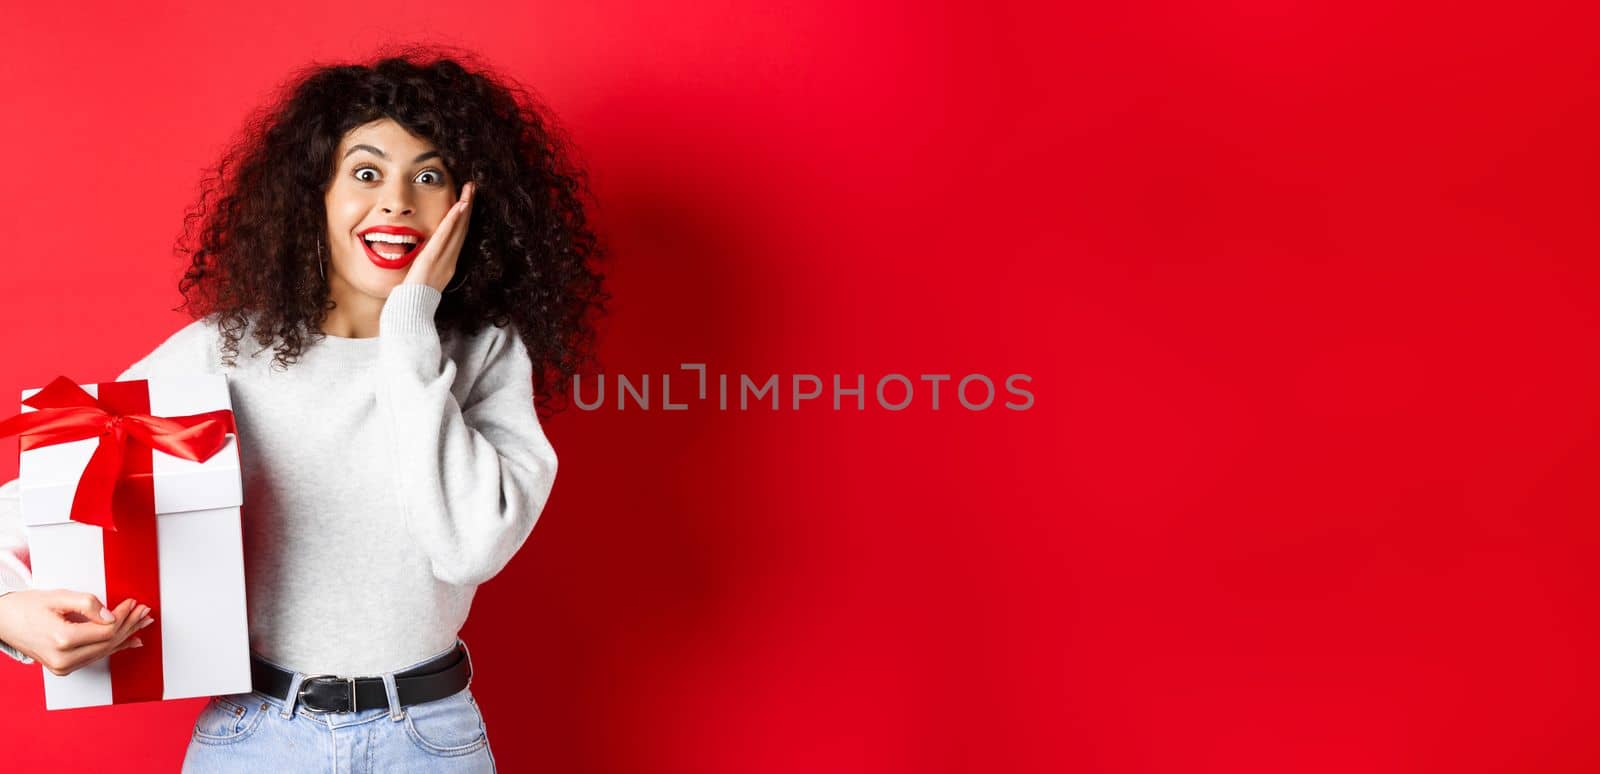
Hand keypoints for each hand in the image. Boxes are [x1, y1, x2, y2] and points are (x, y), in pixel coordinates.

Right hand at [0, 590, 150, 675]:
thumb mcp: (58, 597)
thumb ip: (87, 604)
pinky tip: (130, 642)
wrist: (3, 621)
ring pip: (104, 652)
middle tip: (144, 612)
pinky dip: (113, 647)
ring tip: (142, 623)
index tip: (134, 603)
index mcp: (62, 640)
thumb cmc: (27, 607)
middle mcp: (63, 659)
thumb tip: (112, 615)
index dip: (124, 616)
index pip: (107, 630)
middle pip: (109, 643)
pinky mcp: (63, 668)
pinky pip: (95, 657)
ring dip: (126, 636)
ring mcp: (63, 667)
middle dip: (130, 625)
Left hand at [403, 181, 474, 291]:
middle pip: (462, 229)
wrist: (411, 314)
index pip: (458, 237)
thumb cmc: (412, 302)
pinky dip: (453, 221)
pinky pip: (445, 236)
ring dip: (464, 208)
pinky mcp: (433, 258)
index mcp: (448, 265)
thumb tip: (421, 261)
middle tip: (472, 187)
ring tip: (469, 189)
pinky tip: (459, 206)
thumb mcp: (421, 281)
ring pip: (457, 230)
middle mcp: (450, 261)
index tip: (466, 201)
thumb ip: (424, 269)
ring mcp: (444, 260)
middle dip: (468, 207)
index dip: (463, 218)